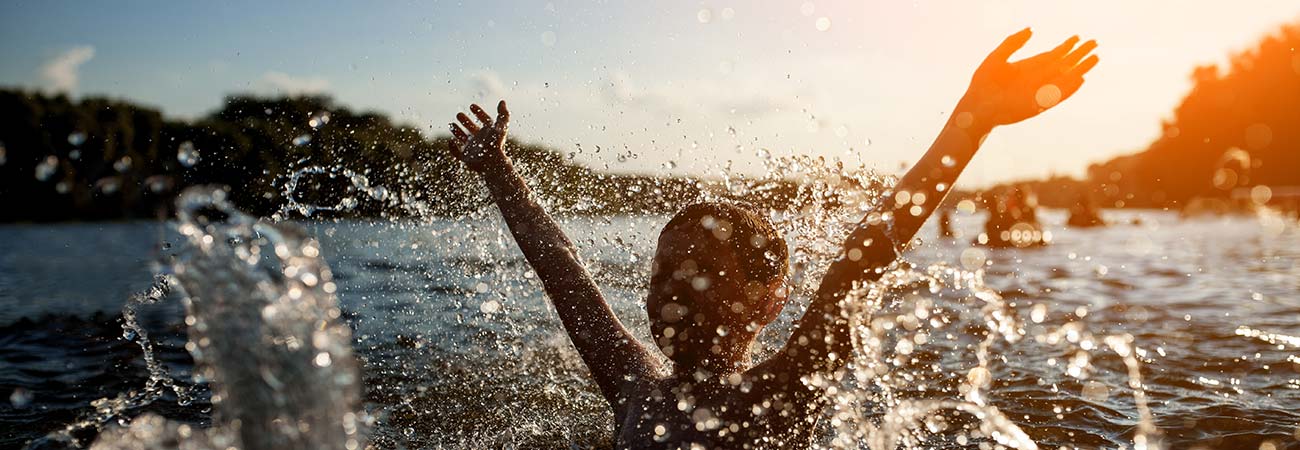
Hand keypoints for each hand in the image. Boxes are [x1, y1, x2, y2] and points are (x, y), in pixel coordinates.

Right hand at [449, 101, 510, 171]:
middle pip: (473, 129)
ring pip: (464, 139)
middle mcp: (481, 141)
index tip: (472, 105)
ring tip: (451, 123)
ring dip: (457, 131)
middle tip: (459, 114)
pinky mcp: (467, 159)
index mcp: (490, 133)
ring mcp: (473, 150)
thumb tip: (502, 101)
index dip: (479, 113)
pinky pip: (457, 153)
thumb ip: (503, 114)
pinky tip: (450, 141)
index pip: (485, 121)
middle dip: (466, 121)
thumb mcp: (501, 127)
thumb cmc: (496, 145)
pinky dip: (452, 148)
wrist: (491, 163)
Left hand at [962, 28, 1098, 126]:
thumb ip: (1013, 43)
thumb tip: (1030, 30)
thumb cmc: (983, 84)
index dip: (1065, 46)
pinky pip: (1058, 95)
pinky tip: (1081, 79)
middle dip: (1078, 54)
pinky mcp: (1039, 105)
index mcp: (1028, 67)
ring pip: (1065, 78)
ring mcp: (1039, 92)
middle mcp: (1036, 79)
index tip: (1077, 37)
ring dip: (1079, 69)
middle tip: (1094, 43)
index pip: (1051, 55)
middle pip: (1062, 64)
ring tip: (1095, 58)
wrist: (976, 107)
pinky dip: (1070, 88)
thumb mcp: (997, 58)